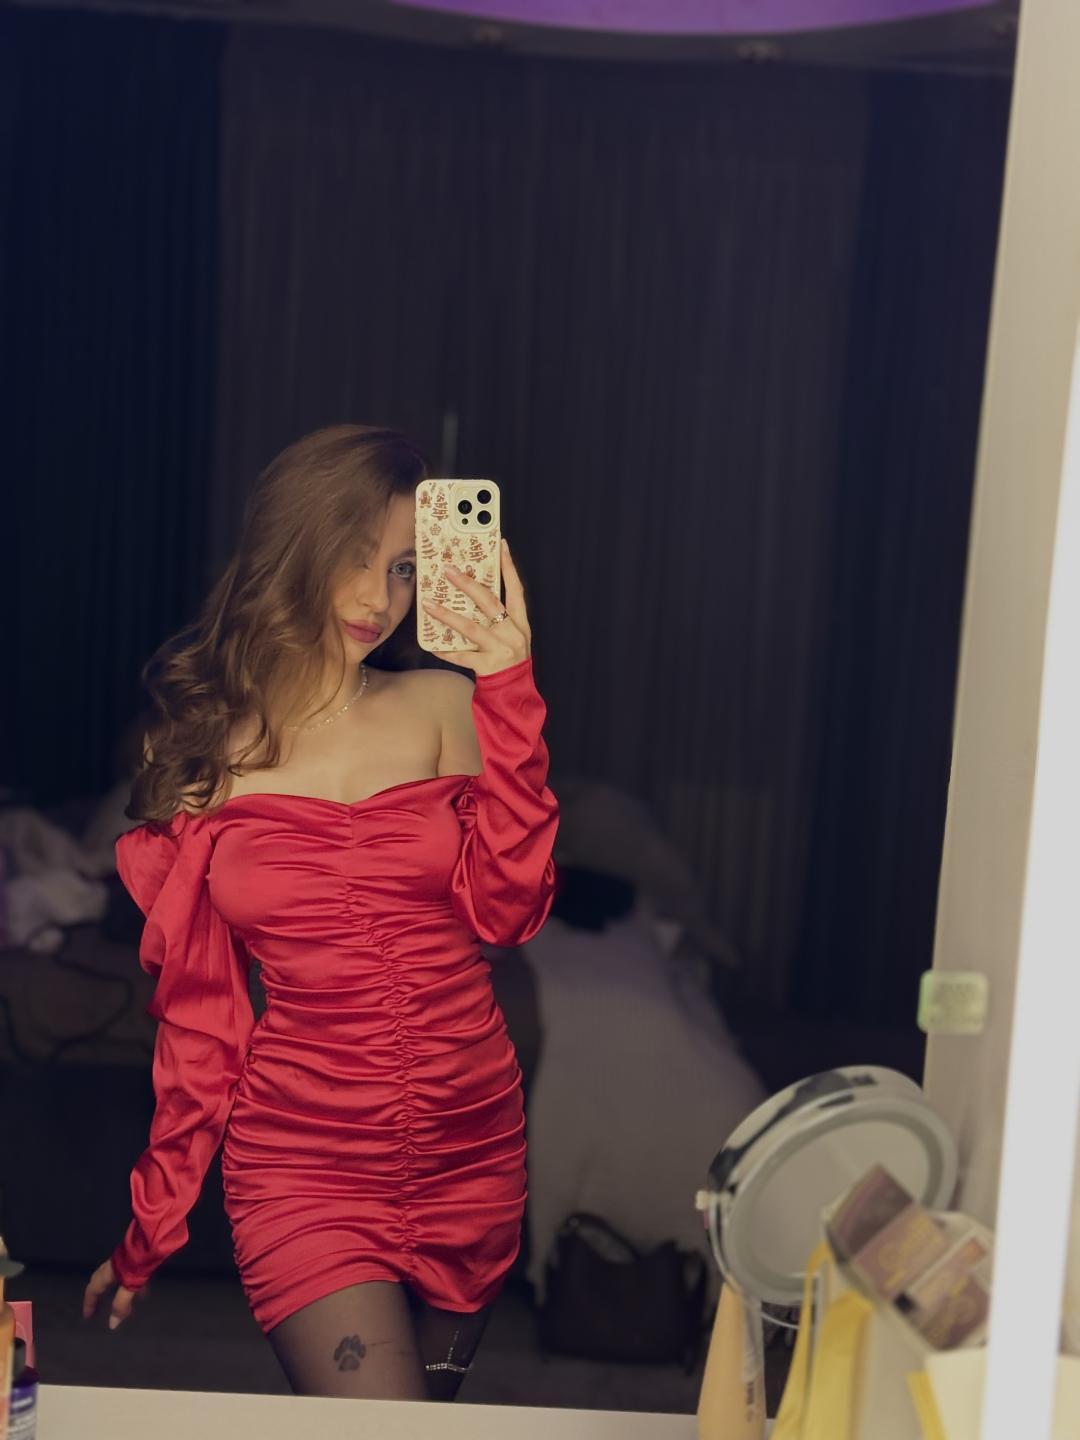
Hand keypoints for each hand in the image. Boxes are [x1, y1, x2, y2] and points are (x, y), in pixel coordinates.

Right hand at [83, 1256, 143, 1330]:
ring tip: (122, 1305)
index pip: (93, 1288)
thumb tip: (112, 1324)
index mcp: (108, 1271)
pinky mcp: (137, 1255)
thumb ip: (121, 1303)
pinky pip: (128, 1274)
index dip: (89, 1303)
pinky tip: (142, 1292)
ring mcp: (125, 1258)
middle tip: (98, 1310)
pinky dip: (130, 1285)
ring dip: (115, 1291)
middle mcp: (113, 1264)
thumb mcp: (130, 1284)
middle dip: (98, 1296)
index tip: (88, 1316)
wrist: (155, 1235)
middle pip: (100, 1281)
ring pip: (115, 1277)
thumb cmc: (141, 1259)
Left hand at [422, 536, 531, 678]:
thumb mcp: (512, 636)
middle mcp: (512, 634)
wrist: (515, 693)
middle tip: (449, 570)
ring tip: (428, 604)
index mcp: (520, 623)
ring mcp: (500, 650)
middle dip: (468, 585)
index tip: (501, 545)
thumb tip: (472, 593)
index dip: (509, 567)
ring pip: (471, 628)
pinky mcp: (487, 667)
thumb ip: (499, 617)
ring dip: (447, 615)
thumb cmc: (510, 660)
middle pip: (490, 603)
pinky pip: (461, 656)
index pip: (516, 589)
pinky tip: (430, 644)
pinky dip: (445, 650)